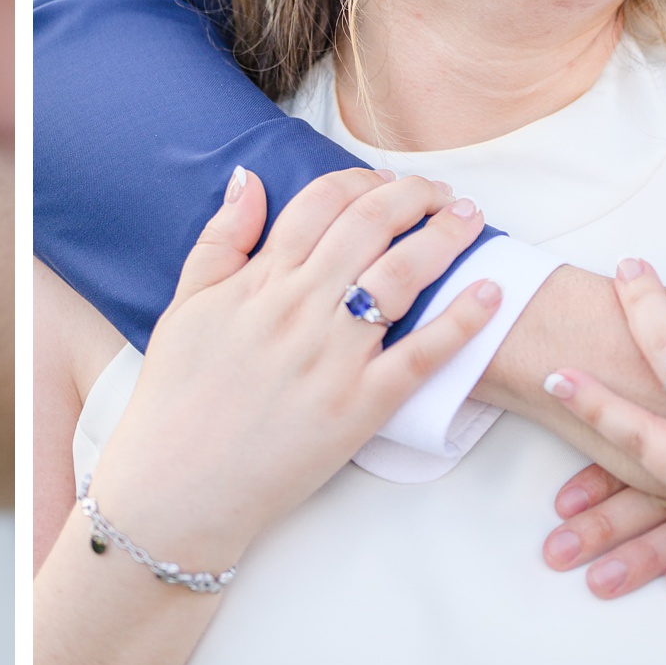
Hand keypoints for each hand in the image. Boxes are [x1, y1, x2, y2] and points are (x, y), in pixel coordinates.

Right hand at [85, 167, 500, 572]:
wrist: (178, 485)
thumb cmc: (176, 399)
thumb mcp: (184, 306)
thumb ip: (220, 239)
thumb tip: (247, 179)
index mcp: (260, 282)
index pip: (322, 202)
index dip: (361, 179)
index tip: (383, 182)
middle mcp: (301, 309)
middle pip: (371, 225)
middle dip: (414, 195)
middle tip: (439, 192)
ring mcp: (335, 357)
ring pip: (403, 276)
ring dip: (445, 237)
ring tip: (470, 219)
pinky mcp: (361, 406)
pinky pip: (422, 354)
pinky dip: (462, 320)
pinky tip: (489, 293)